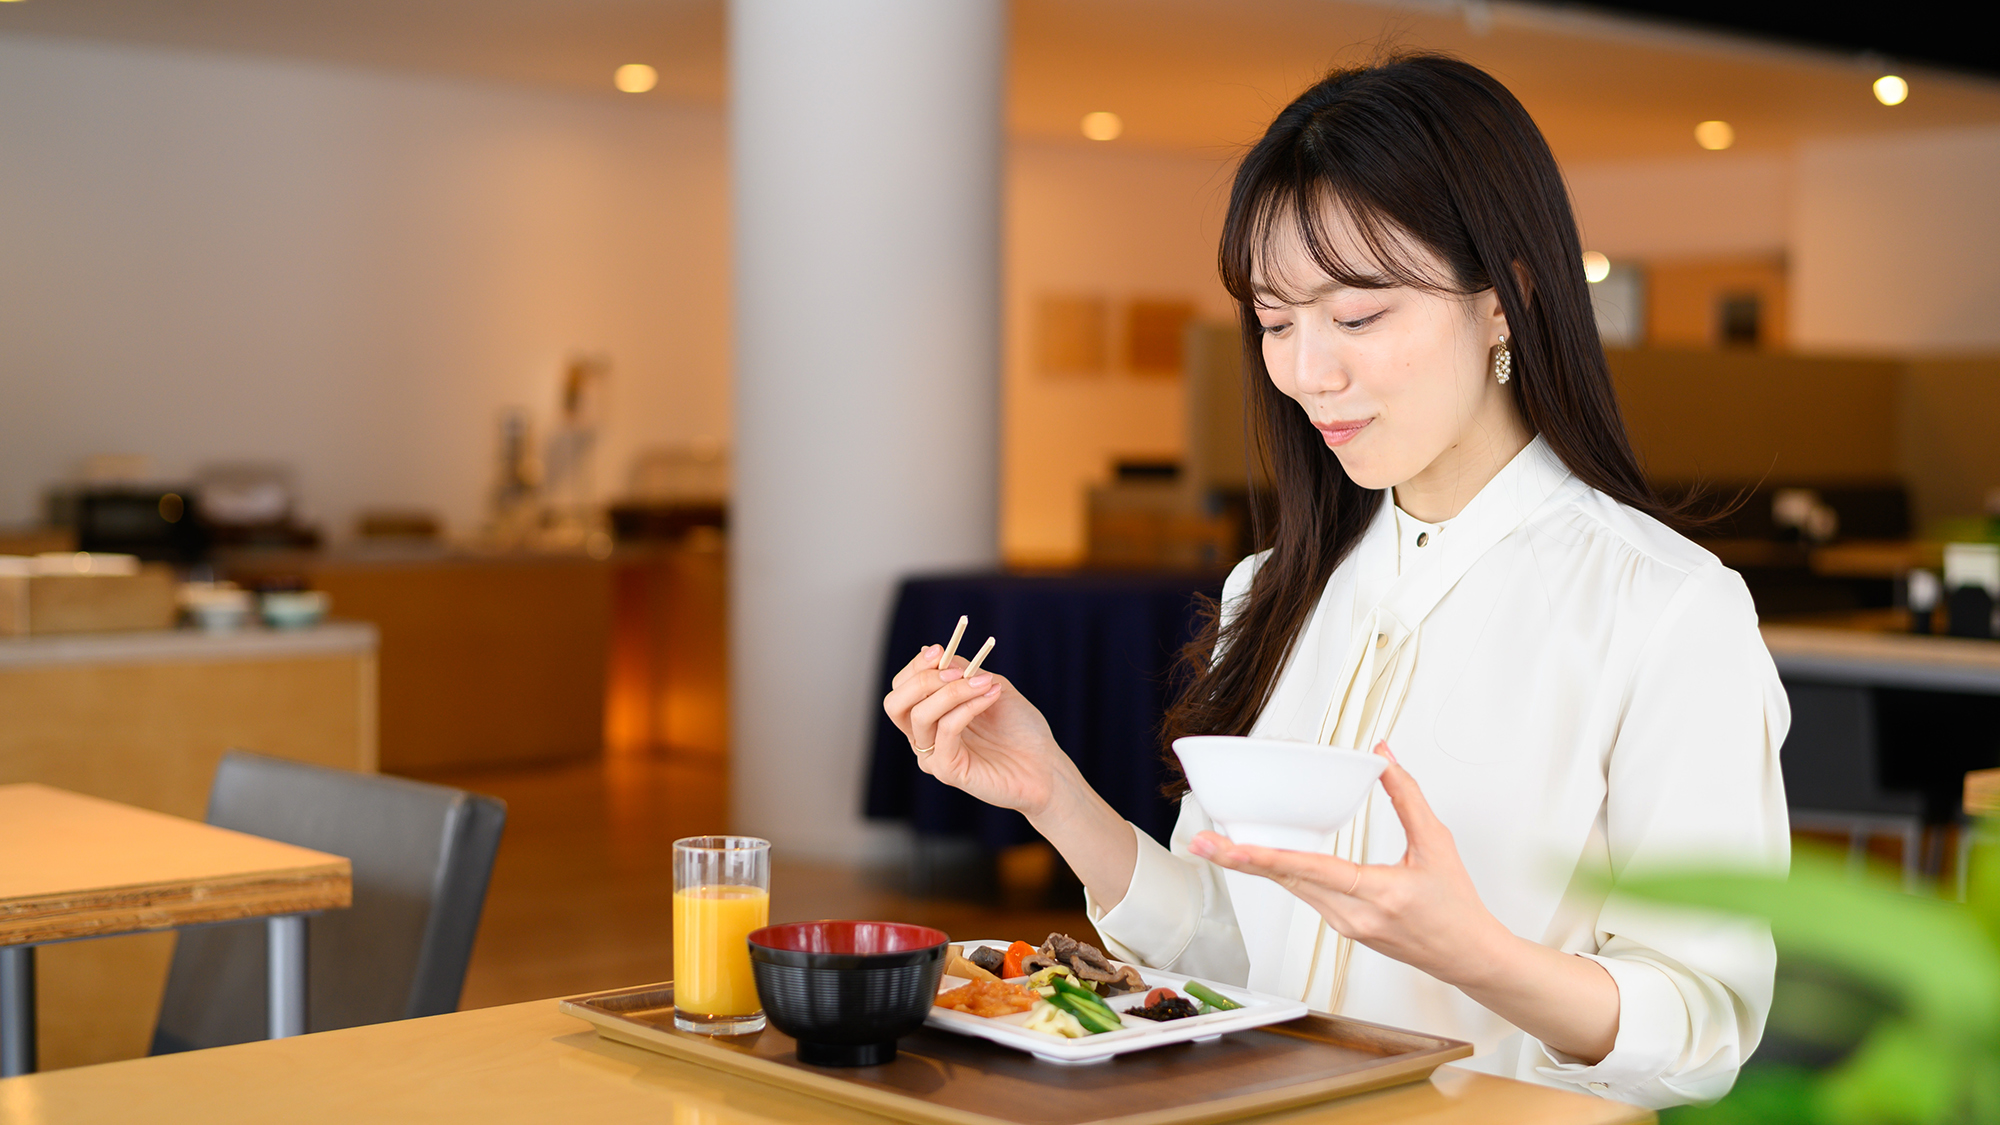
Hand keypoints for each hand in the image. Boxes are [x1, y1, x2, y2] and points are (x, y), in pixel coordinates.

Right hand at [881, 645, 1071, 818]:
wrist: (1045, 765)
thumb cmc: (1020, 728)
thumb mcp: (989, 685)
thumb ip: (961, 670)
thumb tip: (930, 650)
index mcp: (931, 717)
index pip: (902, 689)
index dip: (916, 666)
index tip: (941, 649)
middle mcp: (925, 738)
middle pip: (895, 704)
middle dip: (922, 679)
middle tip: (956, 671)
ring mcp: (934, 757)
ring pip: (921, 716)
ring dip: (953, 691)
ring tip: (985, 684)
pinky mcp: (947, 771)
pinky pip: (946, 730)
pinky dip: (967, 707)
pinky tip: (990, 698)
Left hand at [1187, 741, 1618, 1061]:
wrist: (1468, 957)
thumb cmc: (1457, 907)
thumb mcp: (1437, 844)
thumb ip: (1407, 796)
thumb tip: (1382, 756)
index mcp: (1377, 894)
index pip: (1311, 870)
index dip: (1265, 858)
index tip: (1229, 848)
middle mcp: (1352, 915)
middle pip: (1287, 881)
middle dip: (1241, 860)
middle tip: (1200, 842)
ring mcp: (1345, 926)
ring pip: (1293, 889)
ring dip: (1257, 866)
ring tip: (1219, 846)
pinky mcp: (1343, 928)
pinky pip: (1305, 895)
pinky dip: (1283, 874)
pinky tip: (1262, 858)